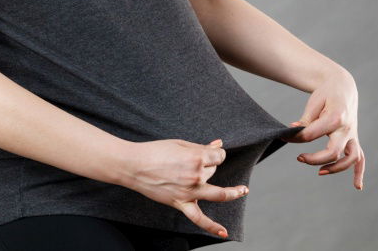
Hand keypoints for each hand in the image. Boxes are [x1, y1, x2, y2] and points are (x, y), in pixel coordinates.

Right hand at [122, 137, 247, 238]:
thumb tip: (219, 144)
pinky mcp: (180, 203)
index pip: (218, 156)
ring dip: (233, 192)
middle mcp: (195, 175)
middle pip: (214, 170)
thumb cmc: (155, 151)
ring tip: (243, 190)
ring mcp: (189, 192)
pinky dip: (212, 226)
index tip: (209, 151)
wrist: (134, 165)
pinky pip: (198, 219)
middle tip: (197, 161)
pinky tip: (224, 232)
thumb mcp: (180, 144)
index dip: (215, 152)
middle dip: (211, 164)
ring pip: (217, 193)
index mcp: (196, 158)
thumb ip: (202, 146)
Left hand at [283, 68, 365, 190]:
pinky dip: (359, 172)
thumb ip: (306, 120)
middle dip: (314, 159)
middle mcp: (347, 128)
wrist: (343, 86)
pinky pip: (360, 158)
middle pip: (333, 151)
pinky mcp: (354, 139)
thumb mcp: (314, 103)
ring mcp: (352, 135)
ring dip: (336, 168)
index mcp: (336, 117)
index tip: (284, 137)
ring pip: (350, 158)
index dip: (295, 138)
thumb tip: (292, 132)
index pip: (312, 134)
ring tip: (320, 172)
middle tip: (299, 157)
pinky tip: (357, 186)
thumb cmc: (326, 93)